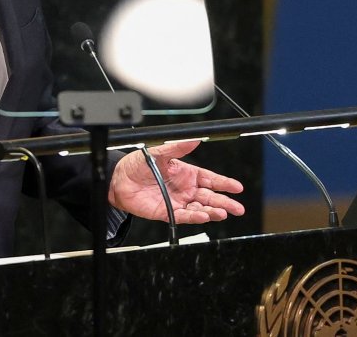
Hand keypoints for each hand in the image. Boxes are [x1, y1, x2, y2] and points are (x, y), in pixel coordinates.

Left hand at [108, 141, 244, 223]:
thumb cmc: (138, 164)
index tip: (237, 187)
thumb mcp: (158, 152)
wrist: (119, 180)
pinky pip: (184, 217)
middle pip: (210, 197)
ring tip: (223, 213)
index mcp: (186, 174)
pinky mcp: (168, 213)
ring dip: (213, 211)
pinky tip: (204, 216)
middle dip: (225, 202)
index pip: (211, 179)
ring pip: (201, 209)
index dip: (224, 183)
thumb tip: (194, 139)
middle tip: (238, 208)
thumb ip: (177, 147)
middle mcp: (185, 189)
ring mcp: (178, 202)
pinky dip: (195, 217)